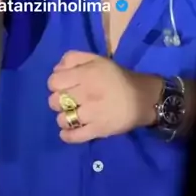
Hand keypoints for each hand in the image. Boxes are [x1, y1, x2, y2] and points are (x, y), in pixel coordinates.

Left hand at [47, 50, 161, 142]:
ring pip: (63, 119)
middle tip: (68, 100)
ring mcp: (91, 114)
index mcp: (86, 74)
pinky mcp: (98, 130)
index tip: (63, 86)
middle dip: (57, 101)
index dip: (55, 84)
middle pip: (55, 101)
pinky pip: (75, 137)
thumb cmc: (115, 77)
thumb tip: (56, 70)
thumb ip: (73, 58)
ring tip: (72, 115)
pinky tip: (68, 131)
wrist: (140, 98)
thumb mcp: (96, 59)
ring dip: (64, 118)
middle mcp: (86, 94)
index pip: (54, 81)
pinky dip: (67, 136)